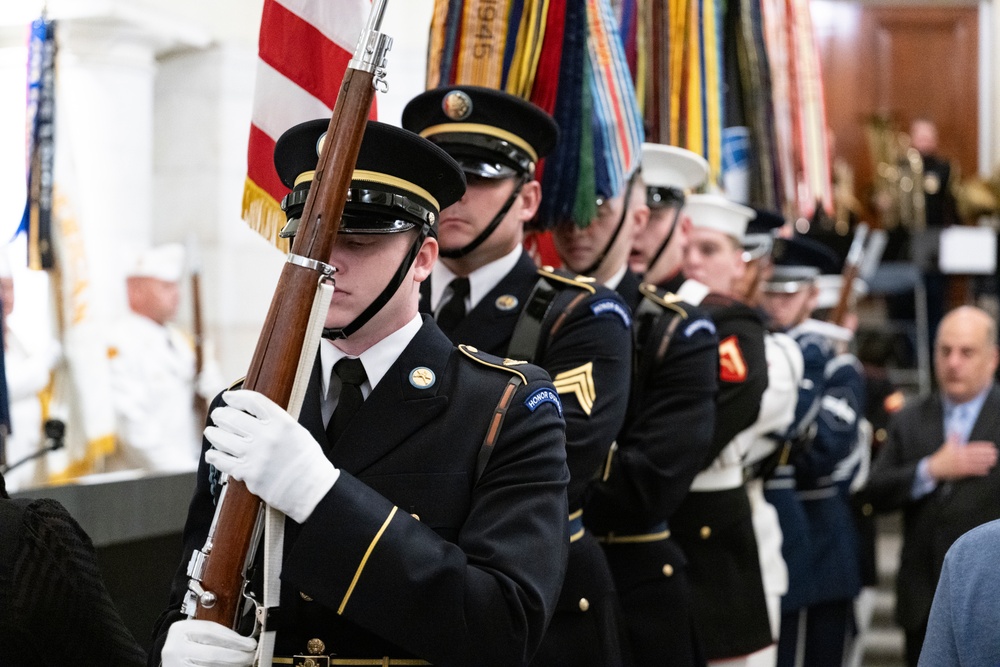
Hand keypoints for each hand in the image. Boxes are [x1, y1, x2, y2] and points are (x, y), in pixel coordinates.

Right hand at [161, 619, 255, 666]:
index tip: (250, 644)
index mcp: (180, 630)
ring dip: (231, 665)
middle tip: (251, 656)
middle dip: (236, 655)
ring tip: (244, 663)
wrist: (171, 659)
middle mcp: (175, 648)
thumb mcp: (197, 634)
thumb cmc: (188, 645)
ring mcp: (175, 664)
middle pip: (212, 653)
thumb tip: (244, 642)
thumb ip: (216, 634)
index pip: (211, 631)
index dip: (234, 638)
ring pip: (210, 666)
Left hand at [205, 389, 338, 522]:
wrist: (313, 490)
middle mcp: (268, 437)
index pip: (253, 401)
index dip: (236, 397)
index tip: (228, 397)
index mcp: (283, 423)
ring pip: (223, 438)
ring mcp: (256, 456)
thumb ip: (276, 421)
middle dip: (221, 415)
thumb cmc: (306, 461)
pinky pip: (223, 461)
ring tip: (211, 432)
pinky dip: (214, 456)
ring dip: (213, 433)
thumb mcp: (297, 432)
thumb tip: (252, 412)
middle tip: (217, 416)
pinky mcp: (249, 474)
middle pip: (233, 418)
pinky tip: (212, 454)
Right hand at [927, 436, 997, 480]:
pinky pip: (973, 472)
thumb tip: (956, 429)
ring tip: (993, 461)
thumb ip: (953, 438)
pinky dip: (980, 471)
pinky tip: (986, 470)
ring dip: (986, 462)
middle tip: (995, 453)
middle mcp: (961, 458)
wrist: (935, 467)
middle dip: (987, 454)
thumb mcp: (947, 446)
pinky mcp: (961, 473)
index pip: (974, 447)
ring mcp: (962, 465)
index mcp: (959, 450)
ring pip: (977, 464)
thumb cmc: (942, 457)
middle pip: (977, 456)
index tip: (991, 446)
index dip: (983, 446)